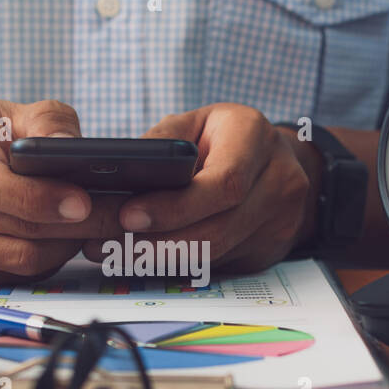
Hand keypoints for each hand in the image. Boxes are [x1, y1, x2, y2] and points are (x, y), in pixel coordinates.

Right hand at [0, 99, 122, 282]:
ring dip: (68, 245)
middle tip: (122, 216)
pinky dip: (51, 259)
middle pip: (15, 226)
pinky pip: (16, 274)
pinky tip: (70, 239)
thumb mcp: (8, 112)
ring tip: (101, 226)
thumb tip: (73, 146)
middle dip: (77, 225)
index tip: (82, 202)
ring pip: (20, 257)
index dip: (37, 198)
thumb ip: (47, 120)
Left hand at [82, 104, 320, 274]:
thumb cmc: (223, 138)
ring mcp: (281, 220)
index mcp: (255, 136)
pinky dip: (179, 266)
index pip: (222, 182)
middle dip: (159, 243)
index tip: (128, 216)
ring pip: (216, 254)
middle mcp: (279, 179)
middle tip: (108, 247)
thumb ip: (163, 142)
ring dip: (162, 260)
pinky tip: (145, 261)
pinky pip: (220, 265)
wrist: (274, 160)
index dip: (175, 207)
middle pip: (219, 228)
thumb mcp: (193, 123)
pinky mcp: (271, 249)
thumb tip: (120, 171)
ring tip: (115, 256)